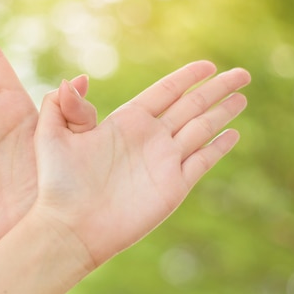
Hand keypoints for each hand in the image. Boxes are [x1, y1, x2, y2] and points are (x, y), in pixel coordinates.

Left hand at [33, 61, 249, 265]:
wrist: (71, 227)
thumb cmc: (58, 183)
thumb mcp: (51, 135)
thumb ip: (62, 104)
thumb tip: (76, 78)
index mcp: (127, 122)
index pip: (165, 92)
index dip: (187, 77)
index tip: (208, 65)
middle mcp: (150, 138)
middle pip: (192, 105)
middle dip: (217, 89)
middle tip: (242, 74)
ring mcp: (164, 162)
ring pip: (202, 129)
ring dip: (223, 112)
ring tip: (242, 97)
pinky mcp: (174, 187)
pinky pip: (202, 160)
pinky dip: (218, 147)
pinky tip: (232, 134)